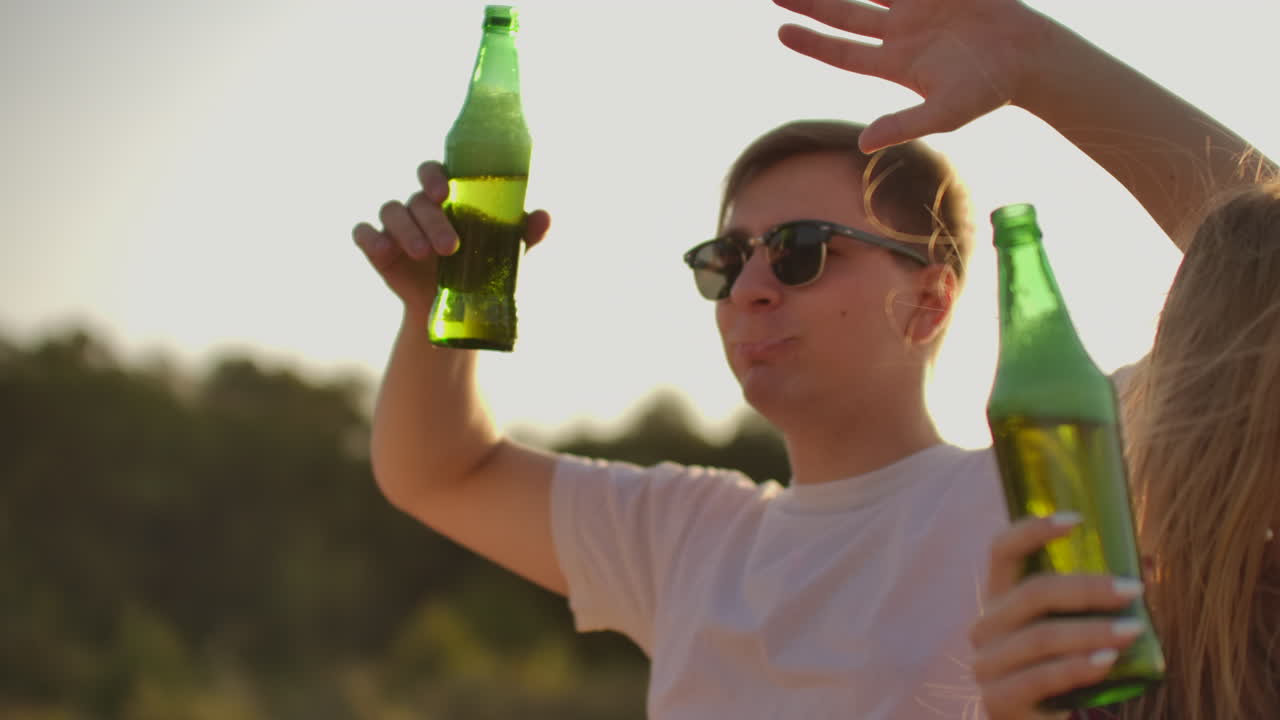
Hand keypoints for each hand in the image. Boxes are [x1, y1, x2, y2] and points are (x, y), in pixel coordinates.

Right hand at [352, 161, 550, 316]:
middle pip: (417, 198)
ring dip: (406, 231)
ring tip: (423, 255)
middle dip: (431, 218)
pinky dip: (370, 239)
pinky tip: (384, 252)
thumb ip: (523, 233)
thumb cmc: (484, 267)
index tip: (444, 191)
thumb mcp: (507, 253)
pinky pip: (364, 234)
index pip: (434, 171)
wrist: (460, 308)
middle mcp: (420, 206)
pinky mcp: (379, 248)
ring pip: (392, 212)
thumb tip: (545, 217)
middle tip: (450, 246)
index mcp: (447, 197)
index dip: (434, 175)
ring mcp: (397, 226)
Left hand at [772, 0, 1052, 151]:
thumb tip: (863, 143)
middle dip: (811, 3)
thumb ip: (903, 125)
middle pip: (844, 14)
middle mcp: (899, 32)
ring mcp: (918, 7)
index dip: (811, 42)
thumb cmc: (989, 90)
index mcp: (895, 63)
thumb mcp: (944, 114)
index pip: (842, 51)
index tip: (780, 31)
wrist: (1030, 55)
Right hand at [969, 514, 1144, 719]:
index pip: (1002, 550)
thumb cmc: (1060, 670)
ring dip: (1091, 631)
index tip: (1077, 519)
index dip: (1033, 530)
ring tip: (1133, 631)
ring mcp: (987, 665)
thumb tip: (1151, 561)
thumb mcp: (1072, 629)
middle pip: (1031, 593)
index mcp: (999, 599)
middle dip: (1086, 588)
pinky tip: (1107, 661)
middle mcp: (985, 627)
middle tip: (1133, 590)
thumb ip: (1097, 598)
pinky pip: (1040, 678)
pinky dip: (1076, 667)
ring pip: (1039, 637)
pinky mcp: (997, 701)